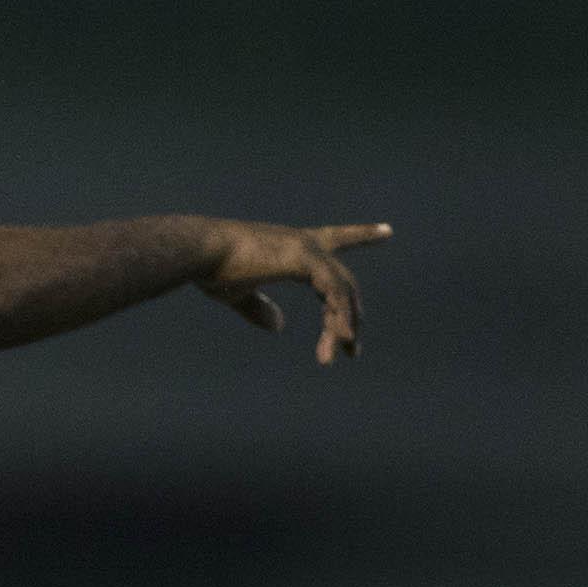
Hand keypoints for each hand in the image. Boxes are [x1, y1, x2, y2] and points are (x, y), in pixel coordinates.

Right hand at [197, 220, 392, 363]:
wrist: (198, 251)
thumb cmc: (210, 269)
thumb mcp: (237, 294)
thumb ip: (260, 310)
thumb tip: (280, 326)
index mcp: (291, 247)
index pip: (336, 238)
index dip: (361, 235)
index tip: (389, 232)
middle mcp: (306, 243)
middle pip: (344, 282)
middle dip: (350, 315)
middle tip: (352, 348)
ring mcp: (308, 248)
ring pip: (343, 291)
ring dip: (343, 325)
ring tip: (340, 354)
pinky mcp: (306, 258)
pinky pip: (336, 293)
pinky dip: (341, 317)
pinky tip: (343, 339)